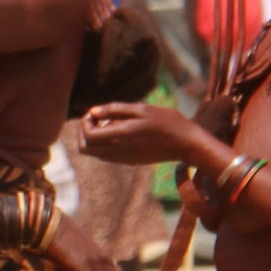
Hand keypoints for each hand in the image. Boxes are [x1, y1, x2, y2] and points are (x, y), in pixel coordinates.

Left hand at [78, 101, 201, 166]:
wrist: (186, 144)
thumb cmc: (167, 122)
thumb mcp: (142, 109)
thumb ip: (115, 110)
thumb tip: (93, 111)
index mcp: (121, 136)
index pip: (88, 136)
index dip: (85, 123)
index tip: (95, 112)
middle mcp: (118, 151)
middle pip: (85, 149)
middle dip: (84, 132)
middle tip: (96, 118)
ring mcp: (123, 159)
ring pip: (94, 153)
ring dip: (94, 138)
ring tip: (110, 122)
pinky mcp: (129, 161)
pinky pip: (106, 155)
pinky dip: (104, 143)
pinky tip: (119, 131)